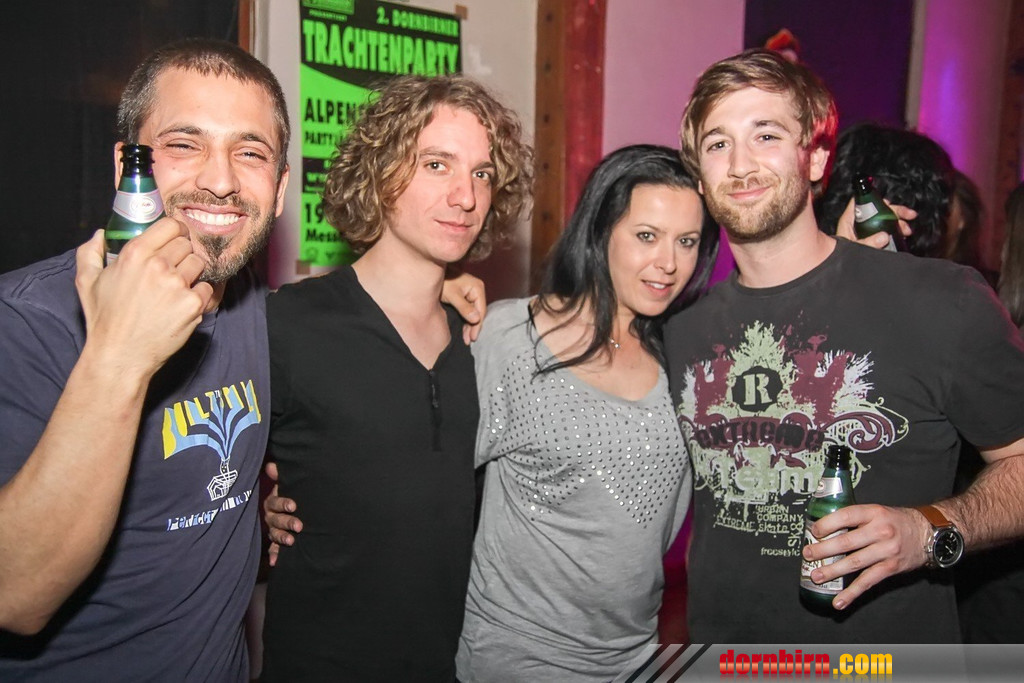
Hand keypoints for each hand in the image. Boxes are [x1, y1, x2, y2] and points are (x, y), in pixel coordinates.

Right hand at [75, 220, 212, 379]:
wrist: (120, 355)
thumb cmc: (104, 320)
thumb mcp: (86, 282)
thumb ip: (90, 253)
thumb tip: (100, 234)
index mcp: (135, 253)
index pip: (171, 225)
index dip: (176, 231)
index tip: (175, 240)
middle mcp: (158, 265)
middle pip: (187, 244)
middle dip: (183, 254)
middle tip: (174, 270)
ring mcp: (178, 284)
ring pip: (200, 263)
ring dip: (193, 273)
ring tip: (178, 288)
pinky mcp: (193, 304)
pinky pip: (208, 288)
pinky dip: (201, 296)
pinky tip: (185, 304)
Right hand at [263, 461, 301, 566]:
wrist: (298, 508)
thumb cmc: (294, 493)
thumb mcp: (288, 484)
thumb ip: (280, 476)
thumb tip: (271, 466)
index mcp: (273, 502)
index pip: (275, 502)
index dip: (283, 503)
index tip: (294, 505)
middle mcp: (271, 516)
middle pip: (275, 520)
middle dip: (286, 522)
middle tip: (299, 525)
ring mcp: (273, 529)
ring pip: (274, 534)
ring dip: (282, 538)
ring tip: (292, 541)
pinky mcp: (277, 541)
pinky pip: (273, 548)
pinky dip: (275, 555)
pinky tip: (275, 562)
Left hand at [442, 270, 487, 343]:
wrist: (431, 272)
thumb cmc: (442, 281)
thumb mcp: (452, 295)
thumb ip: (464, 307)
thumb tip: (476, 319)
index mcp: (477, 288)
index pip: (481, 310)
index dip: (477, 325)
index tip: (472, 337)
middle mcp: (477, 290)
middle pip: (478, 313)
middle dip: (473, 327)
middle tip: (468, 340)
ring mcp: (471, 294)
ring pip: (473, 314)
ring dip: (469, 326)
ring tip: (466, 338)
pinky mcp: (465, 297)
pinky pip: (468, 311)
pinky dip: (466, 320)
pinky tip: (464, 330)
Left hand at [801, 503, 930, 609]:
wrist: (928, 533)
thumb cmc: (897, 521)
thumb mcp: (877, 511)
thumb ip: (856, 517)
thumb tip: (825, 526)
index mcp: (873, 513)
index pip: (846, 516)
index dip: (827, 524)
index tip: (814, 531)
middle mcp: (880, 531)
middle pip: (846, 542)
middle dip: (823, 550)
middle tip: (807, 554)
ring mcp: (886, 551)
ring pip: (854, 563)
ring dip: (832, 571)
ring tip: (816, 575)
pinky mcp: (891, 568)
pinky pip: (868, 581)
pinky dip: (852, 593)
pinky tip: (839, 600)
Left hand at [835, 197, 916, 249]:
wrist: (842, 268)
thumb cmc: (841, 257)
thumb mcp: (855, 248)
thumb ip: (868, 243)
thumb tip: (884, 237)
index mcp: (850, 221)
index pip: (860, 202)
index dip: (874, 199)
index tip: (889, 203)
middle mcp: (859, 223)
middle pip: (879, 209)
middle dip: (895, 211)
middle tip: (908, 215)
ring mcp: (867, 230)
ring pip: (885, 219)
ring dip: (899, 222)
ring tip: (907, 230)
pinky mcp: (873, 238)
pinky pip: (887, 230)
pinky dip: (897, 230)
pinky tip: (903, 234)